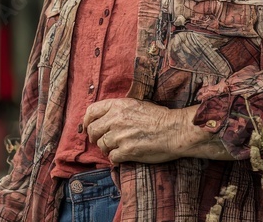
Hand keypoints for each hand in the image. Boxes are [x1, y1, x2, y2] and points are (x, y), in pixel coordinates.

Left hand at [83, 98, 200, 163]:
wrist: (175, 130)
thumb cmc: (159, 117)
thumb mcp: (136, 104)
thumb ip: (119, 109)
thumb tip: (104, 117)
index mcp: (118, 106)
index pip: (91, 111)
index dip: (86, 121)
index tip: (87, 127)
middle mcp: (116, 119)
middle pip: (93, 130)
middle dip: (94, 137)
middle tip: (100, 141)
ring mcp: (121, 136)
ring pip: (101, 145)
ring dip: (107, 149)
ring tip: (117, 148)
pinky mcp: (127, 151)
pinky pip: (112, 157)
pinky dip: (116, 158)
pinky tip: (123, 156)